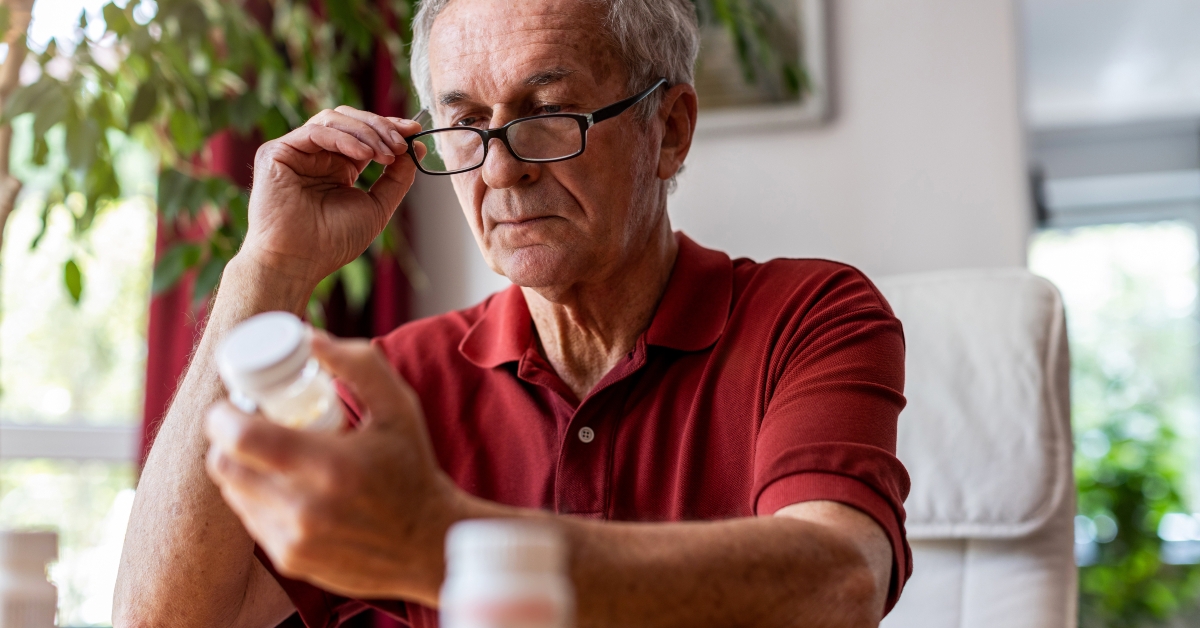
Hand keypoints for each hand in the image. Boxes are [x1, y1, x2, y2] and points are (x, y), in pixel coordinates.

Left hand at [203, 331, 461, 604]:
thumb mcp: (399, 407)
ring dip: (242, 467)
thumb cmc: (413, 468)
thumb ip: (358, 364)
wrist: (430, 542)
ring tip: (273, 453)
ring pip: (233, 492)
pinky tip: (288, 485)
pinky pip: (251, 519)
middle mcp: (304, 509)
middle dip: (227, 438)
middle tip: (252, 423)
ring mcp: (293, 540)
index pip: (238, 437)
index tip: (237, 403)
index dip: (223, 415)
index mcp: (328, 466)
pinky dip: (259, 497)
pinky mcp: (291, 560)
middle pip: (224, 466)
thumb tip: (308, 338)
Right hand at [241, 107, 425, 287]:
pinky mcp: (276, 152)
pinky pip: (315, 132)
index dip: (388, 127)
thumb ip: (396, 177)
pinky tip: (365, 155)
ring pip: (333, 119)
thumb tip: (416, 147)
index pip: (363, 133)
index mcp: (337, 167)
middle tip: (402, 143)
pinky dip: (345, 139)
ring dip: (367, 132)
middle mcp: (316, 155)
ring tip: (386, 154)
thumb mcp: (377, 206)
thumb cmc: (333, 242)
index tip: (414, 131)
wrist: (298, 261)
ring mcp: (295, 152)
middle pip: (349, 120)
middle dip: (380, 127)